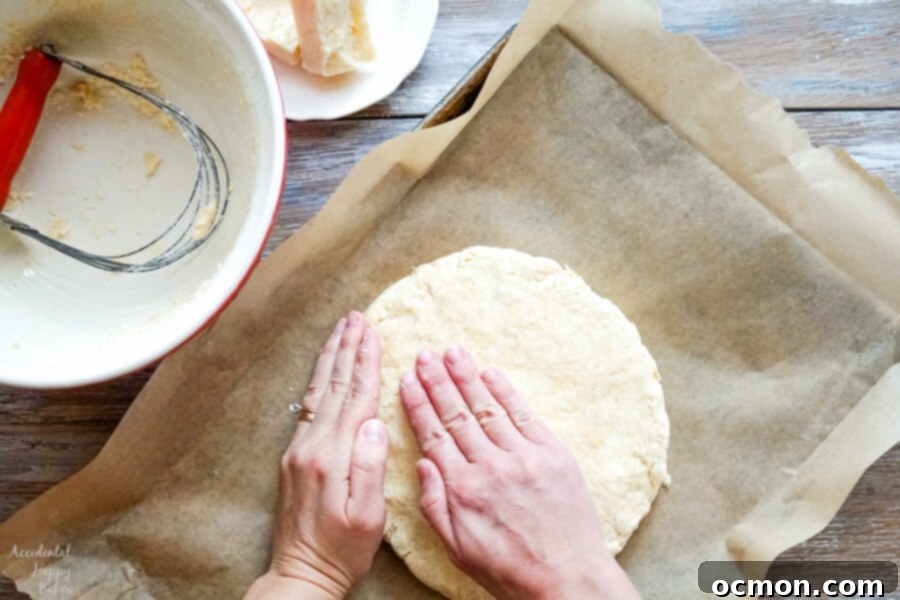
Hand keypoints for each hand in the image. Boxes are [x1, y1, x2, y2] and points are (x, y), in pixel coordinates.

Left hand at [245, 312, 387, 599]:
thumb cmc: (341, 550)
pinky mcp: (294, 456)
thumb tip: (374, 421)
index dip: (366, 362)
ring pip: (318, 391)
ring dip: (331, 357)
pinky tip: (325, 369)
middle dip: (347, 348)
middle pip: (334, 385)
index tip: (372, 332)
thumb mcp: (368, 516)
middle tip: (355, 316)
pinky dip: (320, 380)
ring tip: (341, 330)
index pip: (356, 398)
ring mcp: (299, 449)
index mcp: (334, 456)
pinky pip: (309, 406)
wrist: (300, 573)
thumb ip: (371, 466)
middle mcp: (312, 446)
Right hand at [400, 347, 640, 599]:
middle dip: (438, 381)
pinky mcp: (553, 455)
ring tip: (452, 352)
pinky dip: (506, 392)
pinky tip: (491, 373)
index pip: (433, 435)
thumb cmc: (509, 571)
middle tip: (424, 355)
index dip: (418, 405)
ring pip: (487, 408)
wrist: (567, 581)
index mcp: (462, 489)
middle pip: (456, 414)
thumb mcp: (457, 549)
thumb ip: (434, 505)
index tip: (407, 380)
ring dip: (467, 377)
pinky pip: (524, 415)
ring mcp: (523, 457)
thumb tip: (421, 464)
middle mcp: (490, 467)